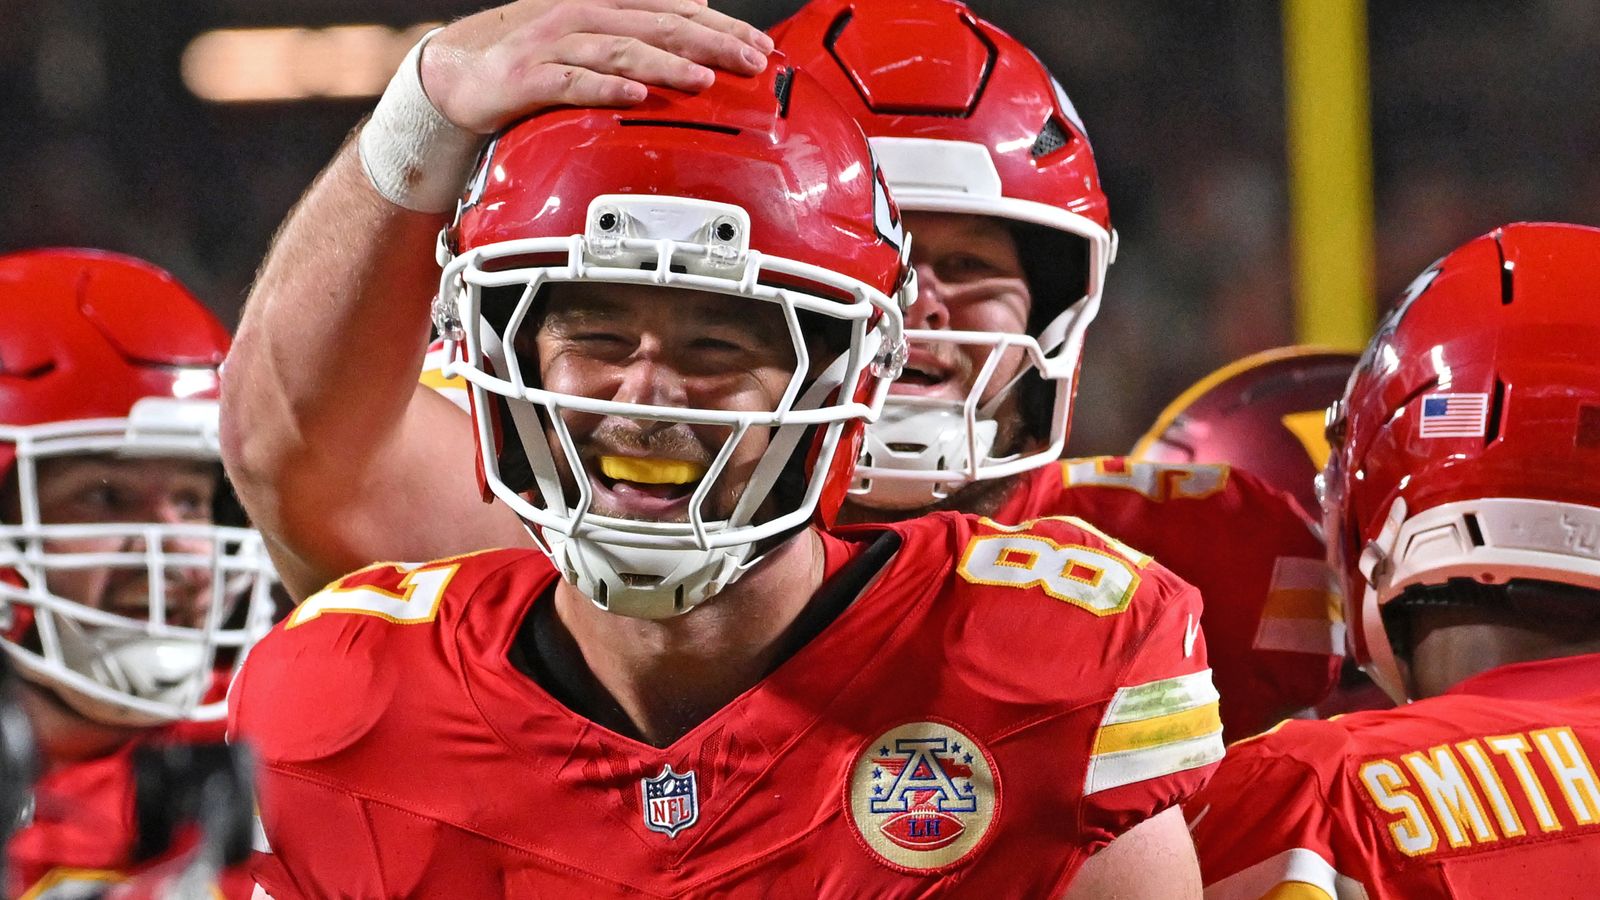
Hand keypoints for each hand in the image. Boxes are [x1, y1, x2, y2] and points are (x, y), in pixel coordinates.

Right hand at [421, 0, 773, 133]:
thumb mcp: (589, 29)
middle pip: (655, 26)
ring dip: (665, 65)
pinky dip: (605, 88)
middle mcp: (581, 17)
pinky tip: (635, 95)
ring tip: (703, 79)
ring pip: (619, 51)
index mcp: (603, 5)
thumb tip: (697, 7)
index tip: (761, 47)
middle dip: (708, 44)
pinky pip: (571, 83)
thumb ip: (640, 21)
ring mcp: (553, 46)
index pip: (673, 11)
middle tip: (749, 62)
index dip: (721, 28)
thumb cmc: (530, 55)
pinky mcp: (527, 78)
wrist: (455, 70)